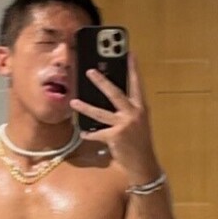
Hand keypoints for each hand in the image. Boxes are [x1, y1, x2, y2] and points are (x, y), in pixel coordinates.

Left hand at [69, 52, 159, 182]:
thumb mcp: (137, 123)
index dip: (133, 68)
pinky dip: (90, 134)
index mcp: (141, 108)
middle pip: (115, 93)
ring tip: (73, 101)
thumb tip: (110, 99)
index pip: (136, 84)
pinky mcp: (116, 136)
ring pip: (100, 113)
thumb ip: (127, 111)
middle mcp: (134, 113)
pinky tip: (83, 133)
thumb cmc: (139, 143)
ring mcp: (125, 125)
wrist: (144, 164)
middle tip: (89, 71)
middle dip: (101, 81)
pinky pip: (97, 133)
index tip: (129, 53)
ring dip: (85, 107)